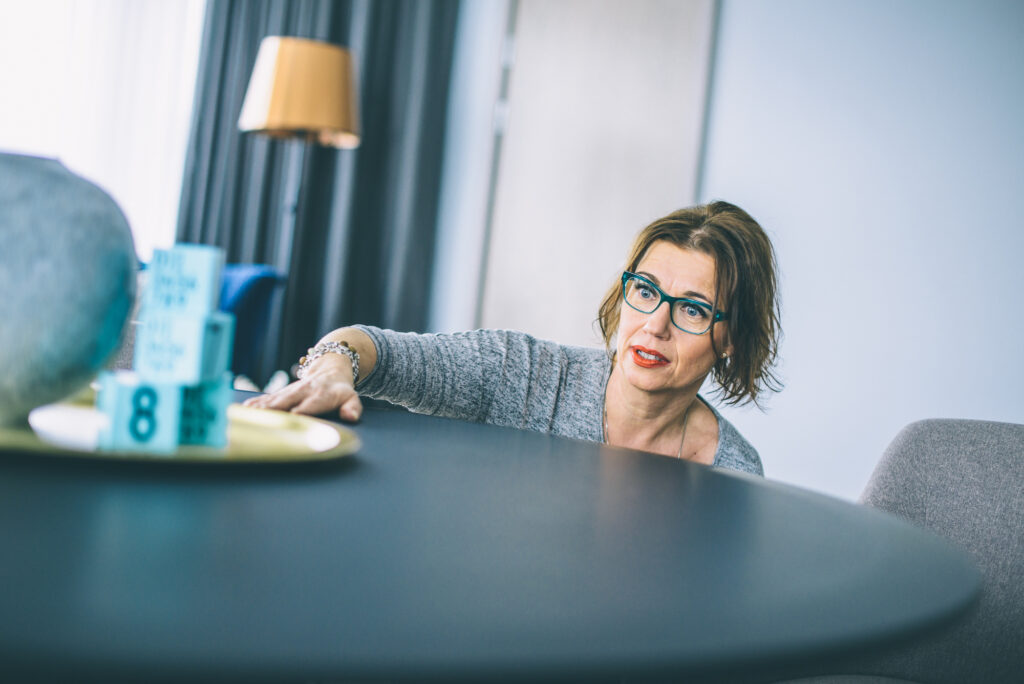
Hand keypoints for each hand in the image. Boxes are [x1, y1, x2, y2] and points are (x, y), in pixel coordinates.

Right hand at [242, 359, 362, 421]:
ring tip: (248, 416)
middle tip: (263, 421)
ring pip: (274, 399)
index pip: (312, 404)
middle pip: (288, 401)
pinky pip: (267, 398)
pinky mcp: (282, 392)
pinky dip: (254, 404)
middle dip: (276, 410)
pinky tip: (242, 410)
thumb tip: (351, 416)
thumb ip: (352, 407)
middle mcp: (304, 391)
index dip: (303, 410)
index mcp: (322, 394)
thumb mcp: (352, 397)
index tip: (293, 416)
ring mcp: (291, 391)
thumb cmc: (340, 390)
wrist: (329, 369)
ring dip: (261, 408)